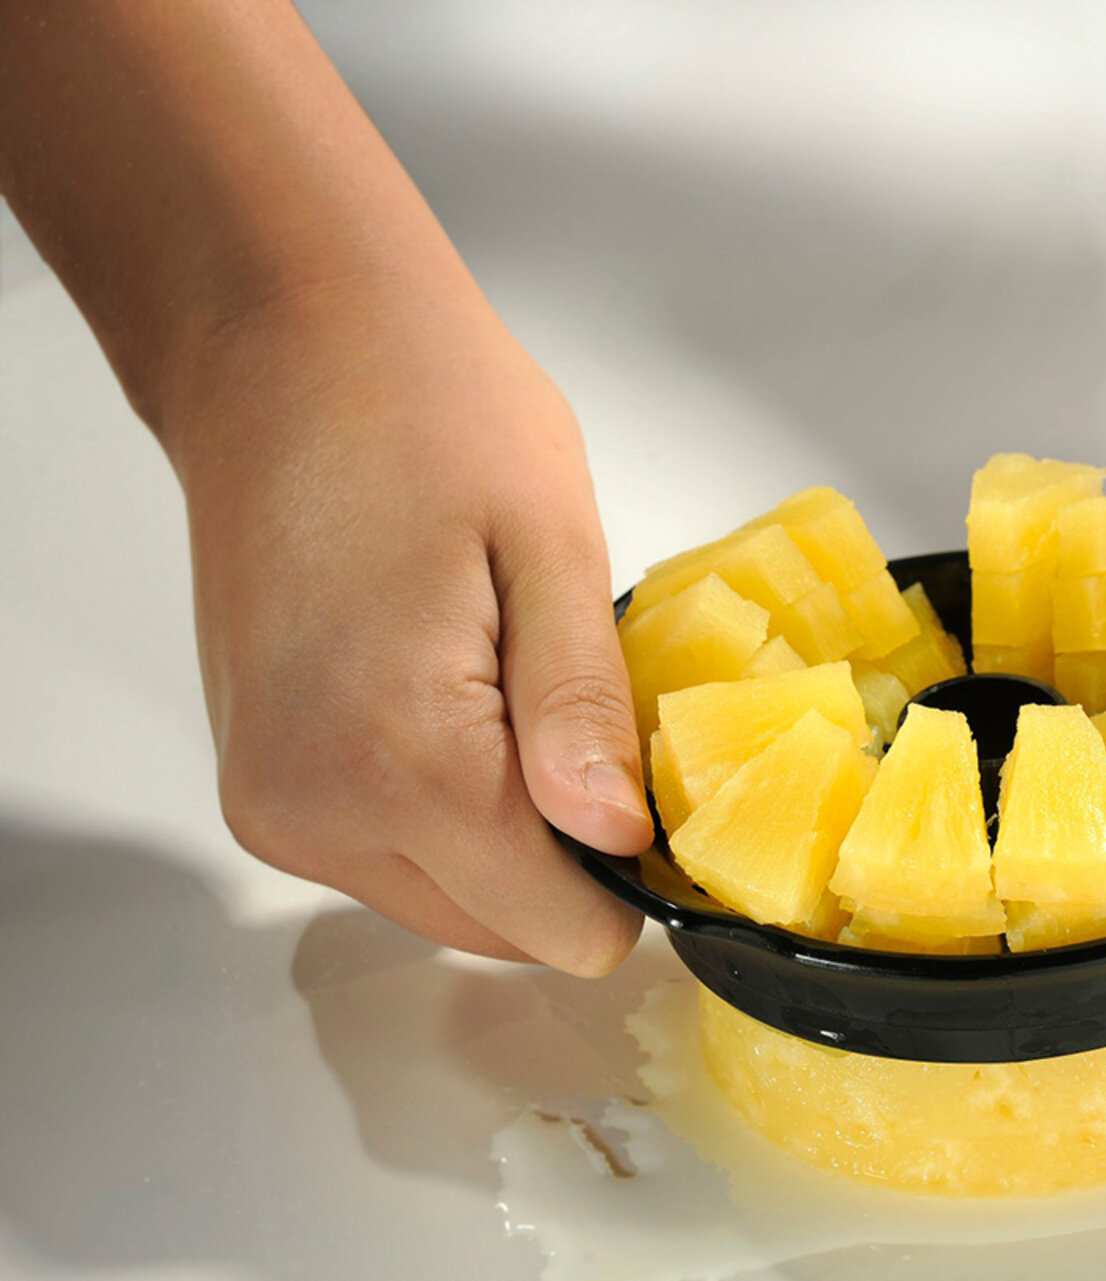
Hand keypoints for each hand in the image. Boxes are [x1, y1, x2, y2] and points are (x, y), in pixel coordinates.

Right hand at [163, 277, 651, 973]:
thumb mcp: (553, 547)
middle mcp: (311, 807)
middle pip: (501, 928)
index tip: (665, 793)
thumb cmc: (423, 412)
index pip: (556, 925)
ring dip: (507, 833)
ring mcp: (271, 802)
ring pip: (445, 899)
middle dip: (569, 852)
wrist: (284, 348)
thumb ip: (582, 709)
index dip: (632, 873)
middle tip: (594, 720)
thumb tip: (618, 839)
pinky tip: (465, 701)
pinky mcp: (260, 783)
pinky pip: (388, 855)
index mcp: (397, 758)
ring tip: (519, 691)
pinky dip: (445, 810)